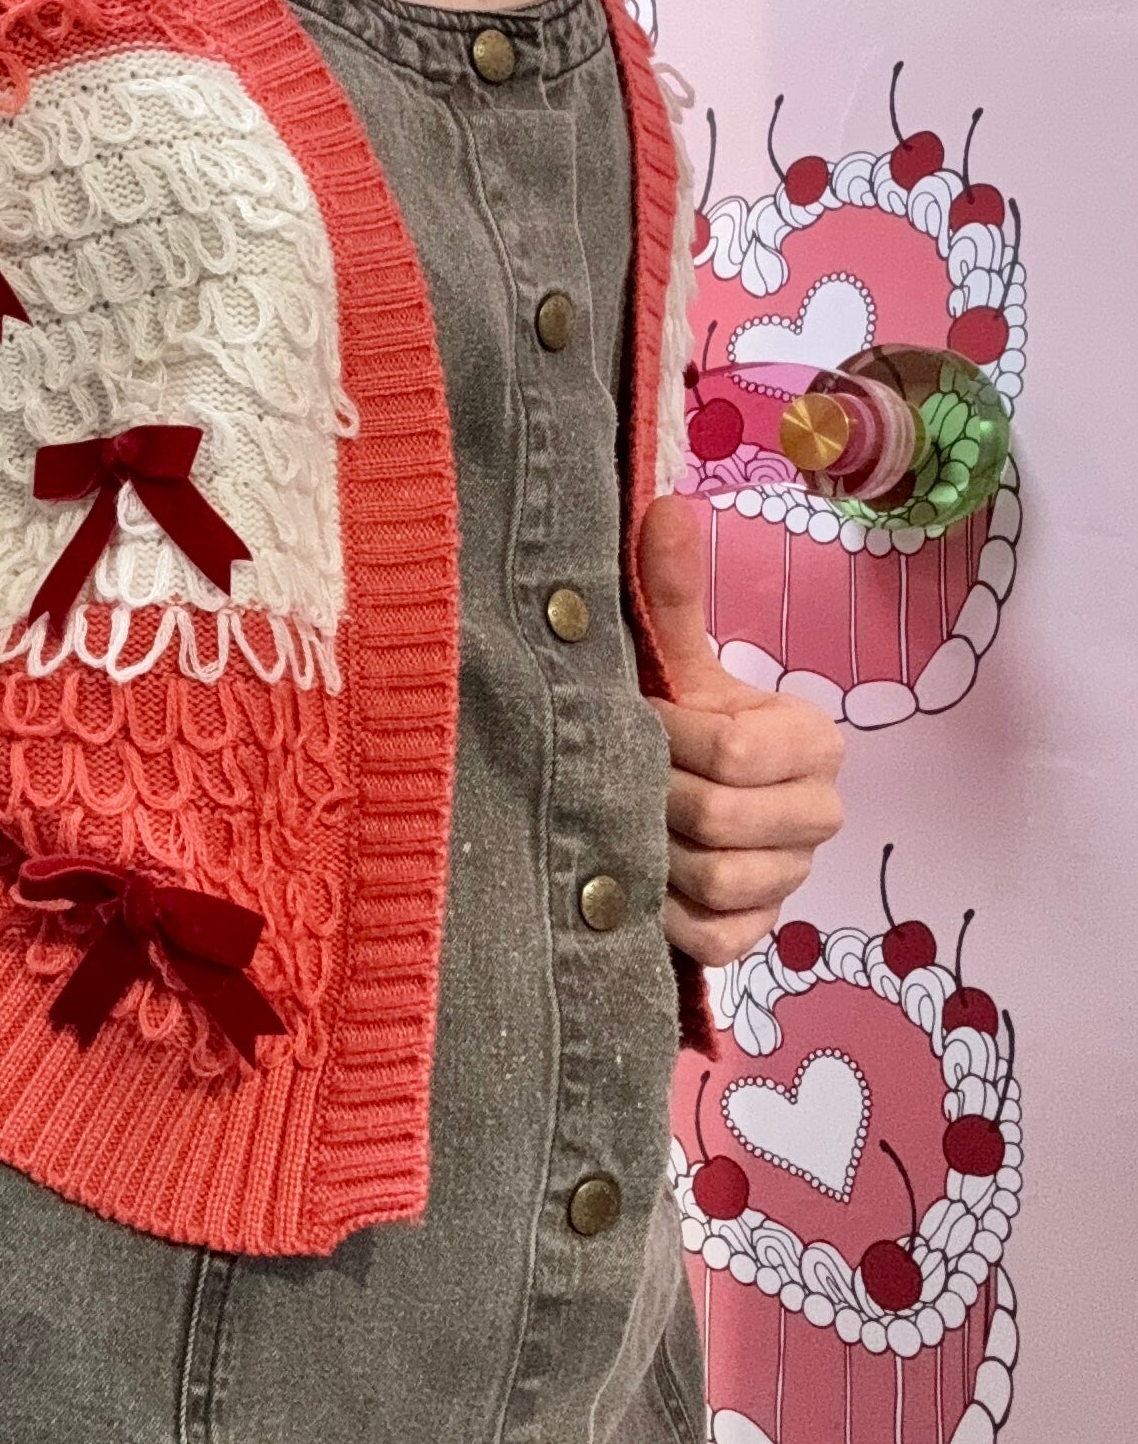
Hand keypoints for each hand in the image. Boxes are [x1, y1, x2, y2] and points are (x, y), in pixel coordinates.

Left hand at [640, 494, 844, 967]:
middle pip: (717, 817)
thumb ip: (671, 594)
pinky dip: (668, 914)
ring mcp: (793, 879)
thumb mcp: (673, 662)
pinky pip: (713, 937)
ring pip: (714, 878)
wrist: (669, 804)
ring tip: (632, 821)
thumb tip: (665, 506)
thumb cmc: (675, 723)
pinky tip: (646, 881)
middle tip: (623, 777)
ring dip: (653, 852)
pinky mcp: (759, 935)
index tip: (639, 719)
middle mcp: (820, 812)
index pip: (734, 750)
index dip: (669, 738)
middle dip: (653, 797)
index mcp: (812, 741)